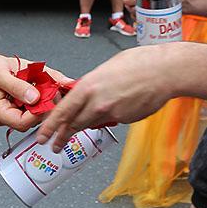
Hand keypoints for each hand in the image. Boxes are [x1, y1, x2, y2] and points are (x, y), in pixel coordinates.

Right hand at [0, 53, 42, 131]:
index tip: (48, 96)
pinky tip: (37, 84)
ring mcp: (10, 113)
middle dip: (43, 104)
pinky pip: (30, 106)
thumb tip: (35, 97)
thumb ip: (16, 86)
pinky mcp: (15, 108)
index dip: (38, 112)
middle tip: (50, 86)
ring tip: (42, 82)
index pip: (22, 123)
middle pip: (30, 120)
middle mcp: (3, 116)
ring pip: (33, 113)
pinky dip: (38, 95)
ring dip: (42, 99)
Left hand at [36, 47, 174, 150]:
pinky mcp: (125, 120)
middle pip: (74, 124)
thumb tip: (84, 93)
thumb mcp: (106, 69)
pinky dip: (107, 118)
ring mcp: (112, 113)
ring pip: (92, 124)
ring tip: (76, 133)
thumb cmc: (138, 63)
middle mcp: (97, 103)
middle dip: (62, 136)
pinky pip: (111, 121)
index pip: (62, 111)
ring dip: (83, 127)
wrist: (164, 72)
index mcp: (88, 87)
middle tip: (54, 144)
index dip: (49, 126)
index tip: (42, 135)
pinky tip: (114, 108)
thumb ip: (92, 85)